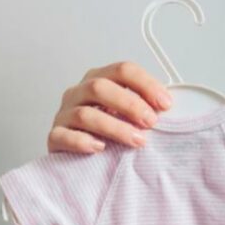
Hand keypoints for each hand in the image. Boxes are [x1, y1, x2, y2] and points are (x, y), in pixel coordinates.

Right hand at [48, 61, 174, 153]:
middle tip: (151, 122)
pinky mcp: (55, 137)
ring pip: (85, 114)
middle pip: (100, 87)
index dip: (146, 84)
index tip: (165, 104)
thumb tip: (169, 108)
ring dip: (115, 127)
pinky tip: (101, 148)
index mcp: (99, 80)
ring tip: (136, 140)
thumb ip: (144, 107)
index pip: (123, 70)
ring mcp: (64, 114)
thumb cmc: (107, 130)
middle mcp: (79, 93)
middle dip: (130, 104)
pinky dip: (83, 141)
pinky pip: (64, 136)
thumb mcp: (127, 114)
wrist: (77, 154)